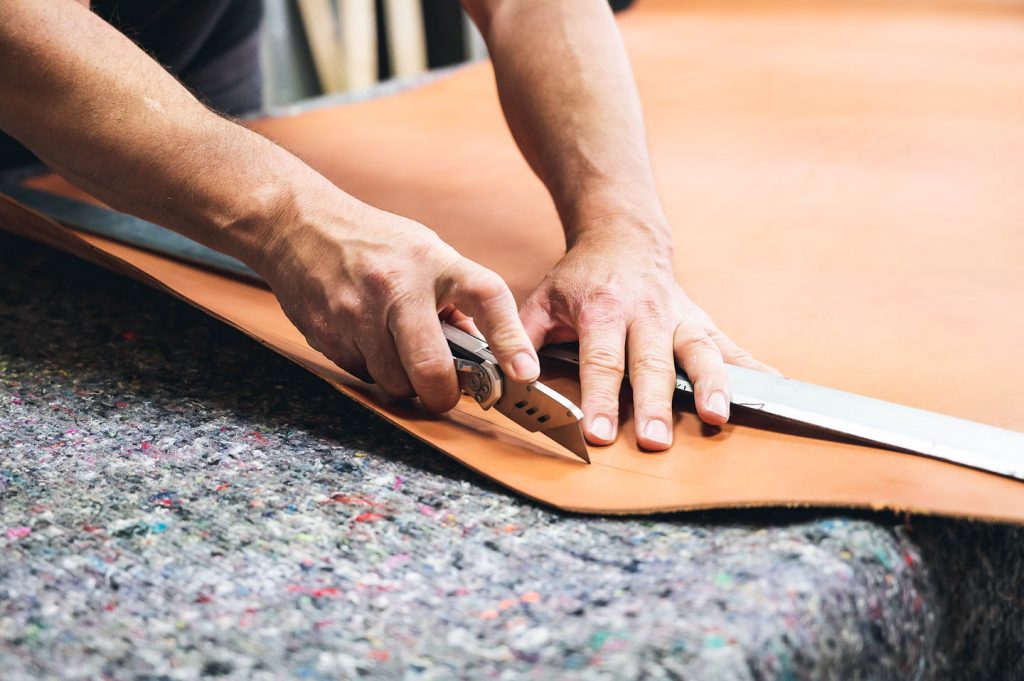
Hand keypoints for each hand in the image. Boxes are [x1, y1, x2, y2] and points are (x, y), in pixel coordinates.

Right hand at [256, 200, 539, 410]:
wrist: (297, 225)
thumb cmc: (371, 241)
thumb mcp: (425, 252)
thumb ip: (454, 298)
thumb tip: (481, 351)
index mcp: (434, 262)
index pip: (486, 297)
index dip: (510, 339)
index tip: (523, 373)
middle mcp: (397, 287)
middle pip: (430, 366)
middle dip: (443, 395)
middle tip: (446, 395)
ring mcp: (358, 313)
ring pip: (394, 381)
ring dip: (403, 381)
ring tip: (398, 351)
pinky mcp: (329, 334)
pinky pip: (362, 374)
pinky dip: (372, 369)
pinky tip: (366, 339)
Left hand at [519, 229, 777, 450]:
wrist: (622, 236)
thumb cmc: (579, 278)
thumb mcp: (541, 299)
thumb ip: (521, 337)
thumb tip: (509, 376)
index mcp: (602, 310)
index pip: (601, 361)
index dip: (600, 398)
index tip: (598, 432)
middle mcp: (645, 313)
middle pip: (652, 364)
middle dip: (656, 404)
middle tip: (655, 441)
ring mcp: (678, 317)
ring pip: (699, 352)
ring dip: (712, 386)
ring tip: (719, 418)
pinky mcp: (701, 321)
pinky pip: (732, 346)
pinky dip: (755, 368)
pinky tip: (778, 390)